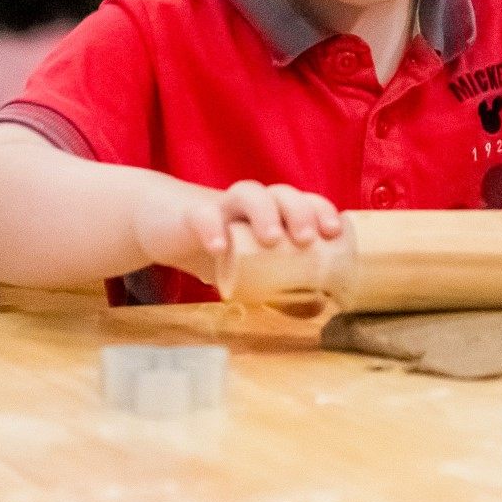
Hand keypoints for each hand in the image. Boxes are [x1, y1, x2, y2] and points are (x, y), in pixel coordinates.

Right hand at [139, 178, 340, 282]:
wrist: (168, 229)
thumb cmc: (224, 246)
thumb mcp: (255, 266)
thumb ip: (282, 284)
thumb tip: (319, 308)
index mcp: (274, 211)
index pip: (305, 200)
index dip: (321, 211)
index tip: (333, 232)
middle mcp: (254, 203)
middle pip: (281, 193)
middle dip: (299, 212)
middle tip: (307, 239)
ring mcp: (223, 205)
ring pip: (247, 193)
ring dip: (264, 213)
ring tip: (272, 239)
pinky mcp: (192, 215)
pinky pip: (202, 215)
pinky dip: (211, 228)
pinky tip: (218, 248)